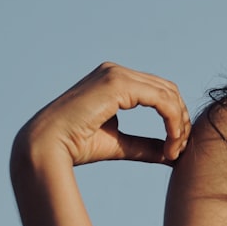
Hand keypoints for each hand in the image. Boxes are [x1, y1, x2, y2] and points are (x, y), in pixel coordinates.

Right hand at [15, 62, 191, 167]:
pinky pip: (160, 99)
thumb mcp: (119, 143)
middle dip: (180, 118)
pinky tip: (172, 141)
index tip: (176, 147)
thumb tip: (173, 154)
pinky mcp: (117, 83)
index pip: (158, 91)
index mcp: (114, 80)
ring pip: (166, 93)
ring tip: (175, 149)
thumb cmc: (75, 147)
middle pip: (166, 89)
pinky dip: (172, 120)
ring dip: (178, 122)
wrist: (45, 148)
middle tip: (180, 148)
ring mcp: (116, 74)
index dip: (174, 117)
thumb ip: (145, 145)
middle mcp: (115, 71)